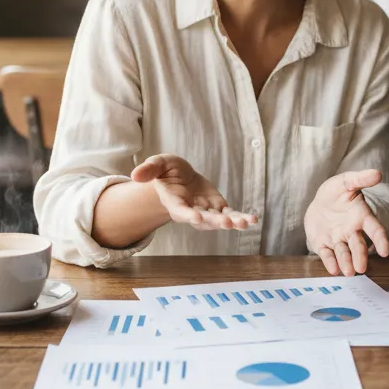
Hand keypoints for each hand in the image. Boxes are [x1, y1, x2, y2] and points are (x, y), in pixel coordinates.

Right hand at [131, 155, 257, 231]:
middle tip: (226, 224)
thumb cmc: (165, 173)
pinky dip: (241, 218)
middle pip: (203, 219)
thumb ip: (149, 169)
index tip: (197, 218)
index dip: (188, 215)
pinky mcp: (217, 208)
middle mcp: (190, 211)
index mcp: (174, 202)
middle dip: (214, 222)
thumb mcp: (158, 165)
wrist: (178, 179)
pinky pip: (230, 215)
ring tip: (246, 223)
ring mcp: (205, 211)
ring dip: (232, 222)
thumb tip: (134, 174)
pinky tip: (253, 219)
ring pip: (219, 220)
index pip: (180, 210)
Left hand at [305, 169, 388, 275]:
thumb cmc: (336, 192)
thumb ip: (360, 179)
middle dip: (360, 256)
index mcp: (361, 216)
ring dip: (346, 263)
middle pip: (358, 246)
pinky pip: (327, 254)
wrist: (318, 202)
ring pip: (344, 253)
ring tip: (349, 272)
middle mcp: (351, 231)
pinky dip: (330, 262)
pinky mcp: (324, 244)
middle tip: (361, 268)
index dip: (380, 240)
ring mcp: (338, 239)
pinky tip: (333, 269)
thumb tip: (378, 173)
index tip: (385, 251)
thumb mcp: (345, 182)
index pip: (374, 229)